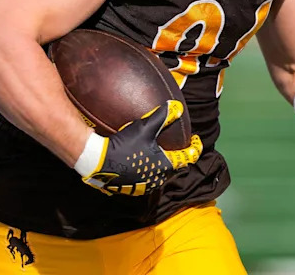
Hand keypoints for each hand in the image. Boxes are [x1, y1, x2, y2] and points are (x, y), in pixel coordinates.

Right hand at [76, 100, 202, 195]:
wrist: (98, 162)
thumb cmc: (124, 144)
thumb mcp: (145, 127)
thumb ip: (163, 117)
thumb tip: (178, 107)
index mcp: (166, 166)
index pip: (188, 157)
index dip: (195, 147)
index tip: (196, 140)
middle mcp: (159, 179)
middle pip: (175, 166)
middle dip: (179, 155)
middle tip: (179, 144)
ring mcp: (146, 185)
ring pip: (161, 173)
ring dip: (163, 163)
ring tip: (160, 152)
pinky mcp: (133, 188)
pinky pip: (148, 177)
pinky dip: (150, 168)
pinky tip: (143, 160)